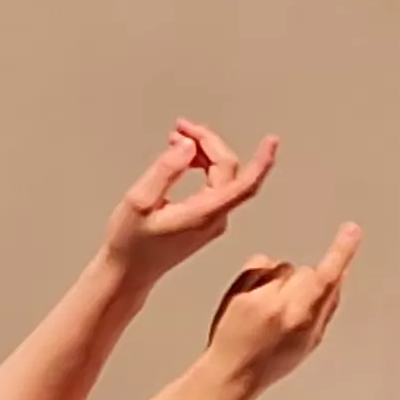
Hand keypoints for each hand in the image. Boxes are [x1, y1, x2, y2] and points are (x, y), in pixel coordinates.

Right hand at [103, 120, 277, 285]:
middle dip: (208, 142)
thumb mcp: (139, 201)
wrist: (127, 273)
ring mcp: (213, 221)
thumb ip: (166, 170)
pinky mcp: (207, 220)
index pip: (244, 184)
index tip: (272, 140)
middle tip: (182, 126)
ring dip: (203, 152)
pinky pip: (214, 185)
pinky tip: (183, 157)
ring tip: (176, 137)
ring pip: (222, 175)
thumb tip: (189, 146)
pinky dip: (201, 165)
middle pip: (228, 169)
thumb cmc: (130, 242)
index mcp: (203, 215)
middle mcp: (215, 219)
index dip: (262, 161)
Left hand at [203, 225, 358, 390]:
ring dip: (282, 280)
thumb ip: (326, 308)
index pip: (328, 278)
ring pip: (284, 266)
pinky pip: (260, 263)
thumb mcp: (309, 342)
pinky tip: (255, 297)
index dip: (342, 252)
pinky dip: (262, 274)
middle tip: (291, 307)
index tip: (352, 230)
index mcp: (303, 321)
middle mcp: (281, 305)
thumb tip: (341, 275)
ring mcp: (257, 295)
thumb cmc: (270, 363)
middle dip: (306, 283)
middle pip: (307, 271)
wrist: (232, 371)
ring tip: (268, 307)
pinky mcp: (238, 287)